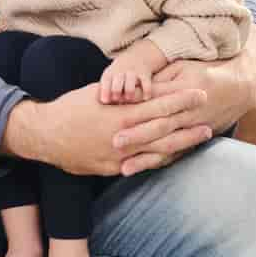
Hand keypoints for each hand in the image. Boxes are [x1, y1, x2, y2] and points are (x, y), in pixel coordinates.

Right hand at [2, 84, 210, 176]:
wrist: (45, 134)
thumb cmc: (70, 108)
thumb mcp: (96, 93)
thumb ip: (121, 95)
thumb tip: (141, 88)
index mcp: (120, 113)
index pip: (158, 105)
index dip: (181, 100)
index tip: (200, 93)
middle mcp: (124, 134)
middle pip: (164, 130)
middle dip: (189, 123)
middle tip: (210, 118)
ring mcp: (120, 154)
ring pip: (158, 150)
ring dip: (182, 143)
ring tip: (200, 135)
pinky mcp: (113, 167)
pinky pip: (142, 164)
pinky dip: (160, 160)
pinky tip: (174, 156)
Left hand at [99, 53, 156, 104]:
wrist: (136, 57)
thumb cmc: (119, 74)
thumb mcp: (110, 76)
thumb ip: (105, 89)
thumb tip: (103, 105)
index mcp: (111, 73)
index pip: (106, 80)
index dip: (105, 90)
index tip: (105, 101)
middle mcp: (121, 71)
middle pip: (118, 80)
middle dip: (116, 90)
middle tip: (116, 99)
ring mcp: (133, 72)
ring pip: (131, 81)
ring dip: (130, 90)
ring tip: (129, 99)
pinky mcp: (145, 73)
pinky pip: (146, 83)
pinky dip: (147, 91)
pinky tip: (145, 98)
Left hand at [113, 31, 255, 173]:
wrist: (241, 87)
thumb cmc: (205, 72)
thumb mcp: (182, 68)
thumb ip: (159, 80)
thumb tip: (132, 89)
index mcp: (185, 92)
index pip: (158, 103)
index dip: (138, 110)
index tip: (116, 116)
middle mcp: (190, 113)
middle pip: (161, 127)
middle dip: (138, 136)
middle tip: (115, 143)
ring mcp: (195, 129)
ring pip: (168, 146)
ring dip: (147, 158)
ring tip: (125, 169)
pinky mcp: (197, 139)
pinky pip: (178, 154)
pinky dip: (161, 162)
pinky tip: (144, 170)